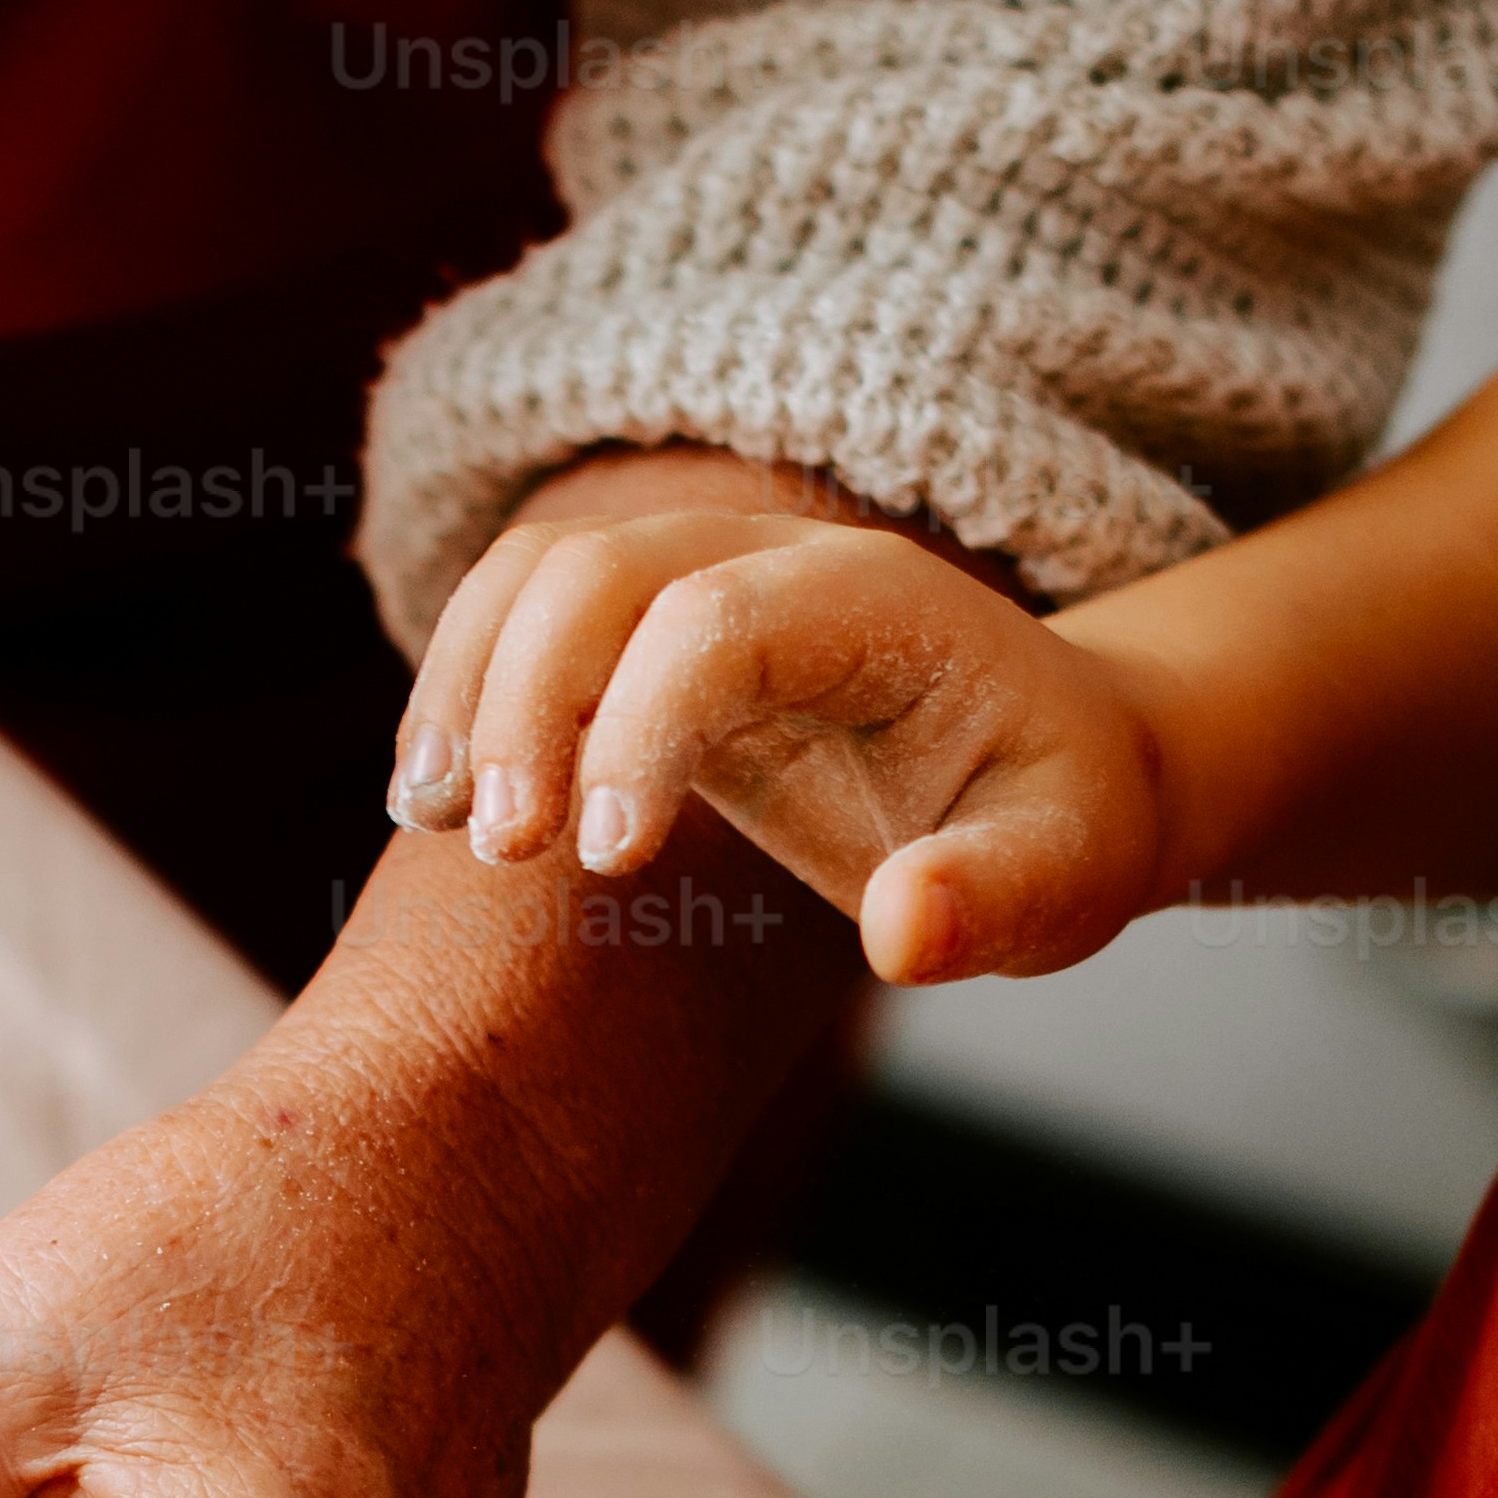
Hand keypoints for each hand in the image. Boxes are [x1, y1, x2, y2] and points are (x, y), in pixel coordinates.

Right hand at [388, 504, 1174, 985]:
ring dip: (464, 684)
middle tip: (498, 851)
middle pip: (598, 567)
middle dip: (522, 698)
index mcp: (877, 603)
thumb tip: (904, 934)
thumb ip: (994, 899)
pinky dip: (463, 692)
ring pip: (538, 573)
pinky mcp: (654, 636)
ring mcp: (705, 584)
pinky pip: (527, 619)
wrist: (1059, 756)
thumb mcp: (1067, 872)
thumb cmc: (1060, 817)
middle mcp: (777, 563)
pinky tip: (436, 805)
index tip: (608, 861)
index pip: (716, 619)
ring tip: (430, 820)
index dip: (640, 724)